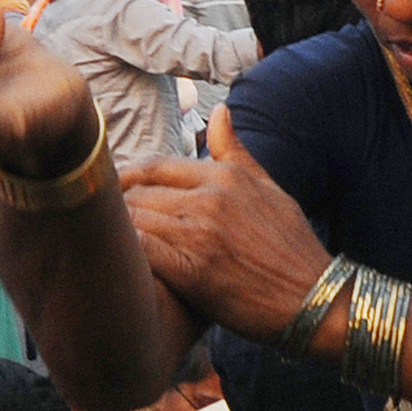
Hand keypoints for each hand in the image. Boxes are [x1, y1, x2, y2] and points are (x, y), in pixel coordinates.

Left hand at [121, 105, 330, 343]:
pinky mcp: (192, 269)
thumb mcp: (270, 188)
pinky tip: (117, 267)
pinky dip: (125, 255)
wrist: (316, 300)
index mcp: (225, 175)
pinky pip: (141, 251)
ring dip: (116, 234)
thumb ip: (235, 151)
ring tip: (99, 248)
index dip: (127, 180)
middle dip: (115, 208)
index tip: (112, 195)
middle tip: (95, 225)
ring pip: (134, 219)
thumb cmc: (292, 248)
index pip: (156, 166)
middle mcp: (210, 197)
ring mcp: (200, 232)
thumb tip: (219, 111)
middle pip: (138, 191)